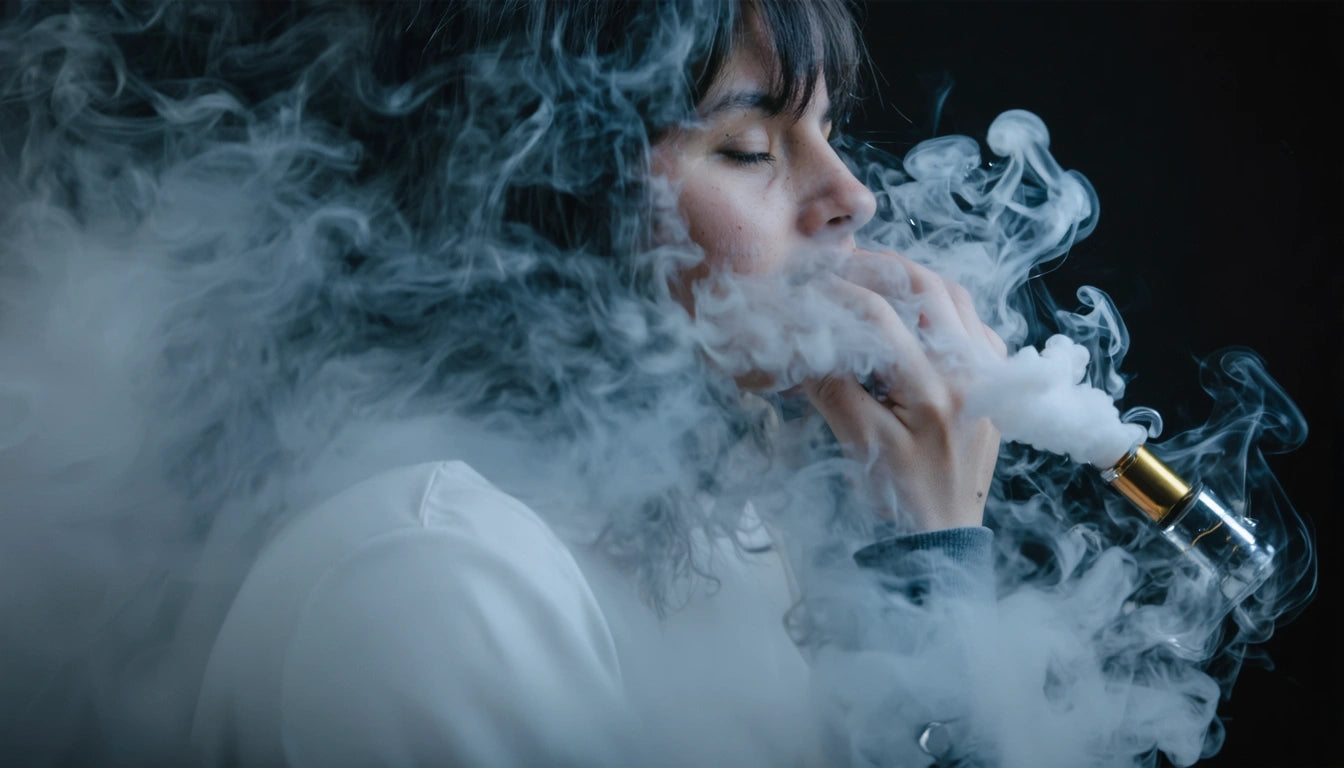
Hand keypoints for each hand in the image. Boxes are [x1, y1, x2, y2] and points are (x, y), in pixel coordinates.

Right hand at [802, 250, 1005, 530]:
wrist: (944, 537)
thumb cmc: (901, 497)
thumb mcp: (860, 444)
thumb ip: (833, 388)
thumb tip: (803, 343)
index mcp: (935, 389)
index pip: (881, 317)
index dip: (839, 294)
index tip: (808, 287)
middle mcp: (971, 372)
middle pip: (930, 288)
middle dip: (882, 268)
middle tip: (843, 265)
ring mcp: (990, 374)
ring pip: (957, 298)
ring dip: (915, 279)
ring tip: (875, 278)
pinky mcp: (995, 383)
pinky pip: (973, 324)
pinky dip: (942, 306)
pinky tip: (914, 313)